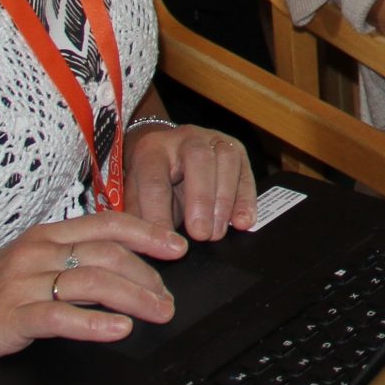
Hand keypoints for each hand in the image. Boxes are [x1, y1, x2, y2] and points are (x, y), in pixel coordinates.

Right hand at [0, 210, 187, 384]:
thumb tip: (130, 267)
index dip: (147, 234)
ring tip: (159, 313)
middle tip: (170, 300)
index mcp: (46, 236)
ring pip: (91, 282)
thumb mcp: (32, 269)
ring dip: (133, 298)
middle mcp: (36, 253)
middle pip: (107, 255)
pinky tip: (118, 330)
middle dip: (147, 276)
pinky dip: (94, 322)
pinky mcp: (8, 317)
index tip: (178, 248)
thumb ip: (73, 261)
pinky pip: (59, 316)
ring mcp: (21, 283)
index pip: (107, 224)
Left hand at [125, 122, 257, 242]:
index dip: (159, 212)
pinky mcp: (236, 149)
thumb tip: (143, 246)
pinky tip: (242, 222)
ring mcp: (214, 140)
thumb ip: (139, 216)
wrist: (169, 151)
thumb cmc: (153, 178)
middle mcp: (185, 138)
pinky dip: (246, 199)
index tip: (166, 242)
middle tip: (201, 235)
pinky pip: (246, 172)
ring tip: (218, 232)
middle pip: (197, 159)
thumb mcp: (137, 195)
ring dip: (225, 200)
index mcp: (152, 149)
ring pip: (226, 160)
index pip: (155, 180)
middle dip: (201, 199)